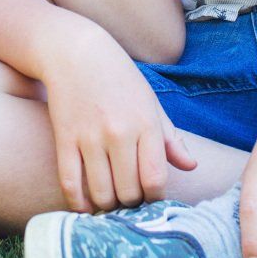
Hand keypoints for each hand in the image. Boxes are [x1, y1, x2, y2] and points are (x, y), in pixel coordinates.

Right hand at [35, 18, 198, 212]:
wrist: (76, 52)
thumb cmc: (119, 77)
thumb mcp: (150, 101)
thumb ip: (170, 138)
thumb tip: (191, 166)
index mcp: (145, 124)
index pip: (155, 179)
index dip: (155, 198)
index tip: (151, 197)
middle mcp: (119, 133)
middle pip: (129, 192)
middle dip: (131, 203)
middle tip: (129, 200)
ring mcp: (90, 137)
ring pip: (101, 193)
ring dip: (107, 205)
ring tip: (110, 201)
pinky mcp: (65, 138)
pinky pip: (70, 183)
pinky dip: (77, 202)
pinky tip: (84, 205)